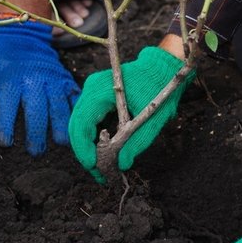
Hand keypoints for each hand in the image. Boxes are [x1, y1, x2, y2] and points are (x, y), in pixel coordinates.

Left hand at [0, 20, 80, 155]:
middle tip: (34, 152)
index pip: (7, 104)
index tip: (4, 142)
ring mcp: (52, 78)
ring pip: (59, 105)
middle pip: (37, 109)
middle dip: (36, 133)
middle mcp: (33, 78)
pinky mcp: (65, 79)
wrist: (24, 31)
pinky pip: (74, 97)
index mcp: (10, 76)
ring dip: (60, 125)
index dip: (5, 125)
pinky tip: (76, 127)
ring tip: (59, 143)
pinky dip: (76, 112)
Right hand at [68, 46, 192, 182]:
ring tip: (100, 168)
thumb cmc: (159, 88)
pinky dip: (93, 138)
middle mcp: (90, 90)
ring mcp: (92, 93)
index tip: (93, 167)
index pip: (82, 124)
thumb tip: (121, 165)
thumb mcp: (151, 119)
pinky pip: (89, 121)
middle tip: (97, 174)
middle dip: (85, 152)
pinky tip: (102, 153)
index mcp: (100, 91)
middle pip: (77, 126)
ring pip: (81, 125)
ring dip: (88, 146)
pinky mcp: (97, 98)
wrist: (164, 68)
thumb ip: (135, 142)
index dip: (84, 148)